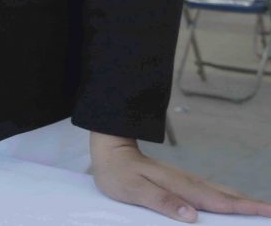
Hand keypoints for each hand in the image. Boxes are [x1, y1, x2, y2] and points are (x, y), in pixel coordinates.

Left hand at [91, 133, 270, 221]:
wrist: (109, 150)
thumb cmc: (118, 172)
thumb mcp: (134, 189)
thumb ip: (162, 201)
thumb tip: (192, 215)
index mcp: (181, 186)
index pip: (219, 201)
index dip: (245, 208)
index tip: (268, 213)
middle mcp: (188, 183)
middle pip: (227, 196)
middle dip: (252, 206)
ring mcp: (185, 182)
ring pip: (221, 193)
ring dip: (242, 203)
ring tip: (262, 212)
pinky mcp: (180, 183)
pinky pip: (210, 194)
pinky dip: (227, 200)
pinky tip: (231, 206)